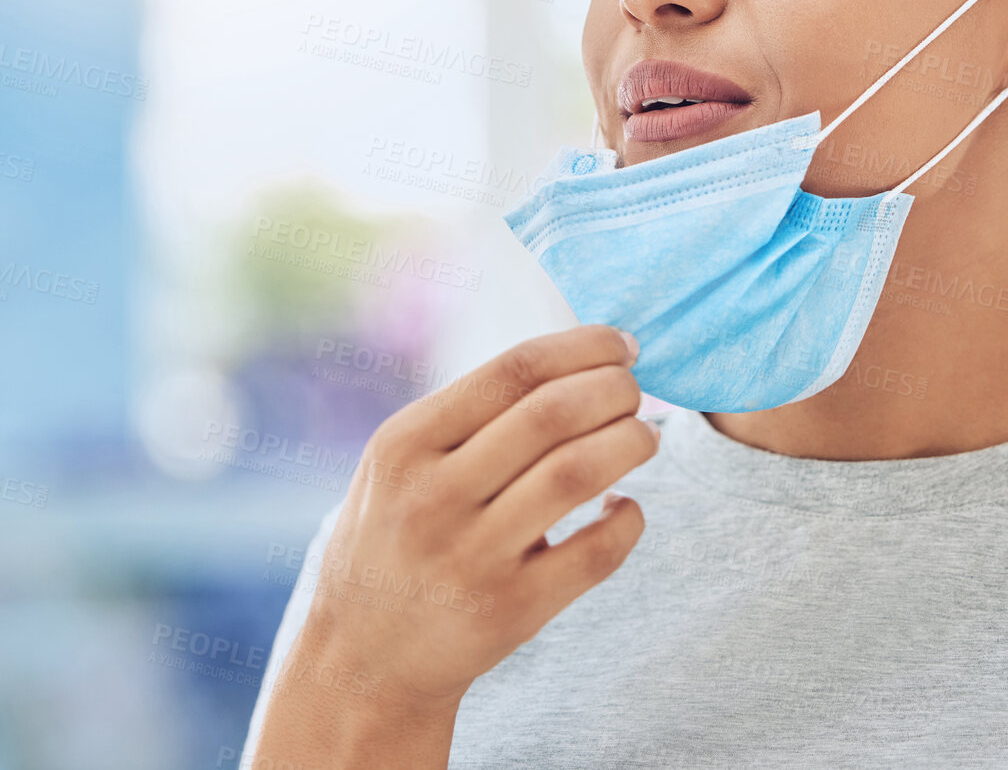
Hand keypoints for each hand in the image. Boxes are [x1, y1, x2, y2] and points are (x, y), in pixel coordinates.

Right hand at [255, 325, 655, 764]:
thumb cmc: (396, 540)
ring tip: (643, 439)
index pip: (515, 370)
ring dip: (631, 443)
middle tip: (635, 392)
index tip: (621, 346)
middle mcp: (433, 497)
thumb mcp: (398, 465)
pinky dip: (629, 519)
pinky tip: (624, 508)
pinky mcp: (510, 611)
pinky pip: (596, 552)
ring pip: (579, 473)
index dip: (585, 347)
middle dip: (616, 390)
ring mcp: (471, 557)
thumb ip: (469, 414)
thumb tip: (578, 358)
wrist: (362, 662)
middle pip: (554, 414)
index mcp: (405, 444)